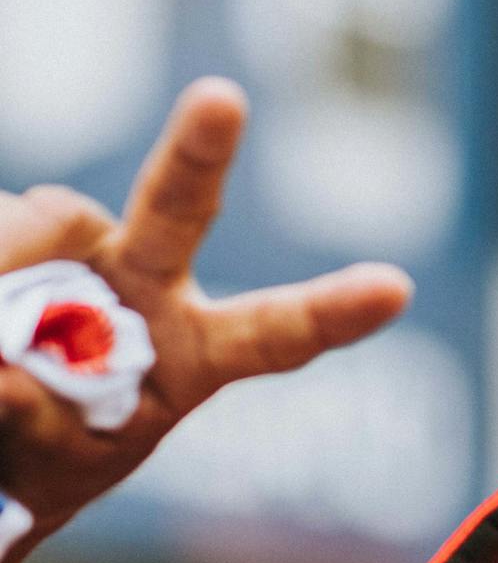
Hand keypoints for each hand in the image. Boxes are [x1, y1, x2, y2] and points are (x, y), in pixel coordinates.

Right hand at [0, 78, 412, 562]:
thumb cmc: (38, 455)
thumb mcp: (52, 462)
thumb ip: (41, 420)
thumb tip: (7, 367)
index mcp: (194, 353)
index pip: (274, 333)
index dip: (330, 312)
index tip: (394, 289)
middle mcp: (148, 281)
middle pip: (179, 210)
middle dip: (200, 152)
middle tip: (222, 100)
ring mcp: (80, 241)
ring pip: (43, 222)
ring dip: (2, 273)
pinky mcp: (19, 218)